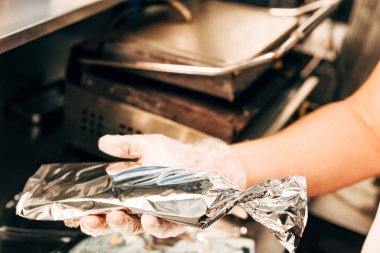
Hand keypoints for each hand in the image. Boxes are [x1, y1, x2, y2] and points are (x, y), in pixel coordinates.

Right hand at [76, 134, 245, 237]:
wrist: (207, 162)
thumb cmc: (178, 156)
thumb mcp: (149, 146)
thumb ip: (126, 146)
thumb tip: (103, 142)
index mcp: (129, 191)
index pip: (103, 204)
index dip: (88, 209)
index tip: (73, 211)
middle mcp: (139, 206)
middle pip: (113, 221)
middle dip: (98, 223)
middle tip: (87, 219)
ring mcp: (156, 214)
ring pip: (134, 227)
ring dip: (122, 225)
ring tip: (115, 216)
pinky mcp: (174, 220)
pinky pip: (162, 227)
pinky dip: (154, 225)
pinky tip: (148, 218)